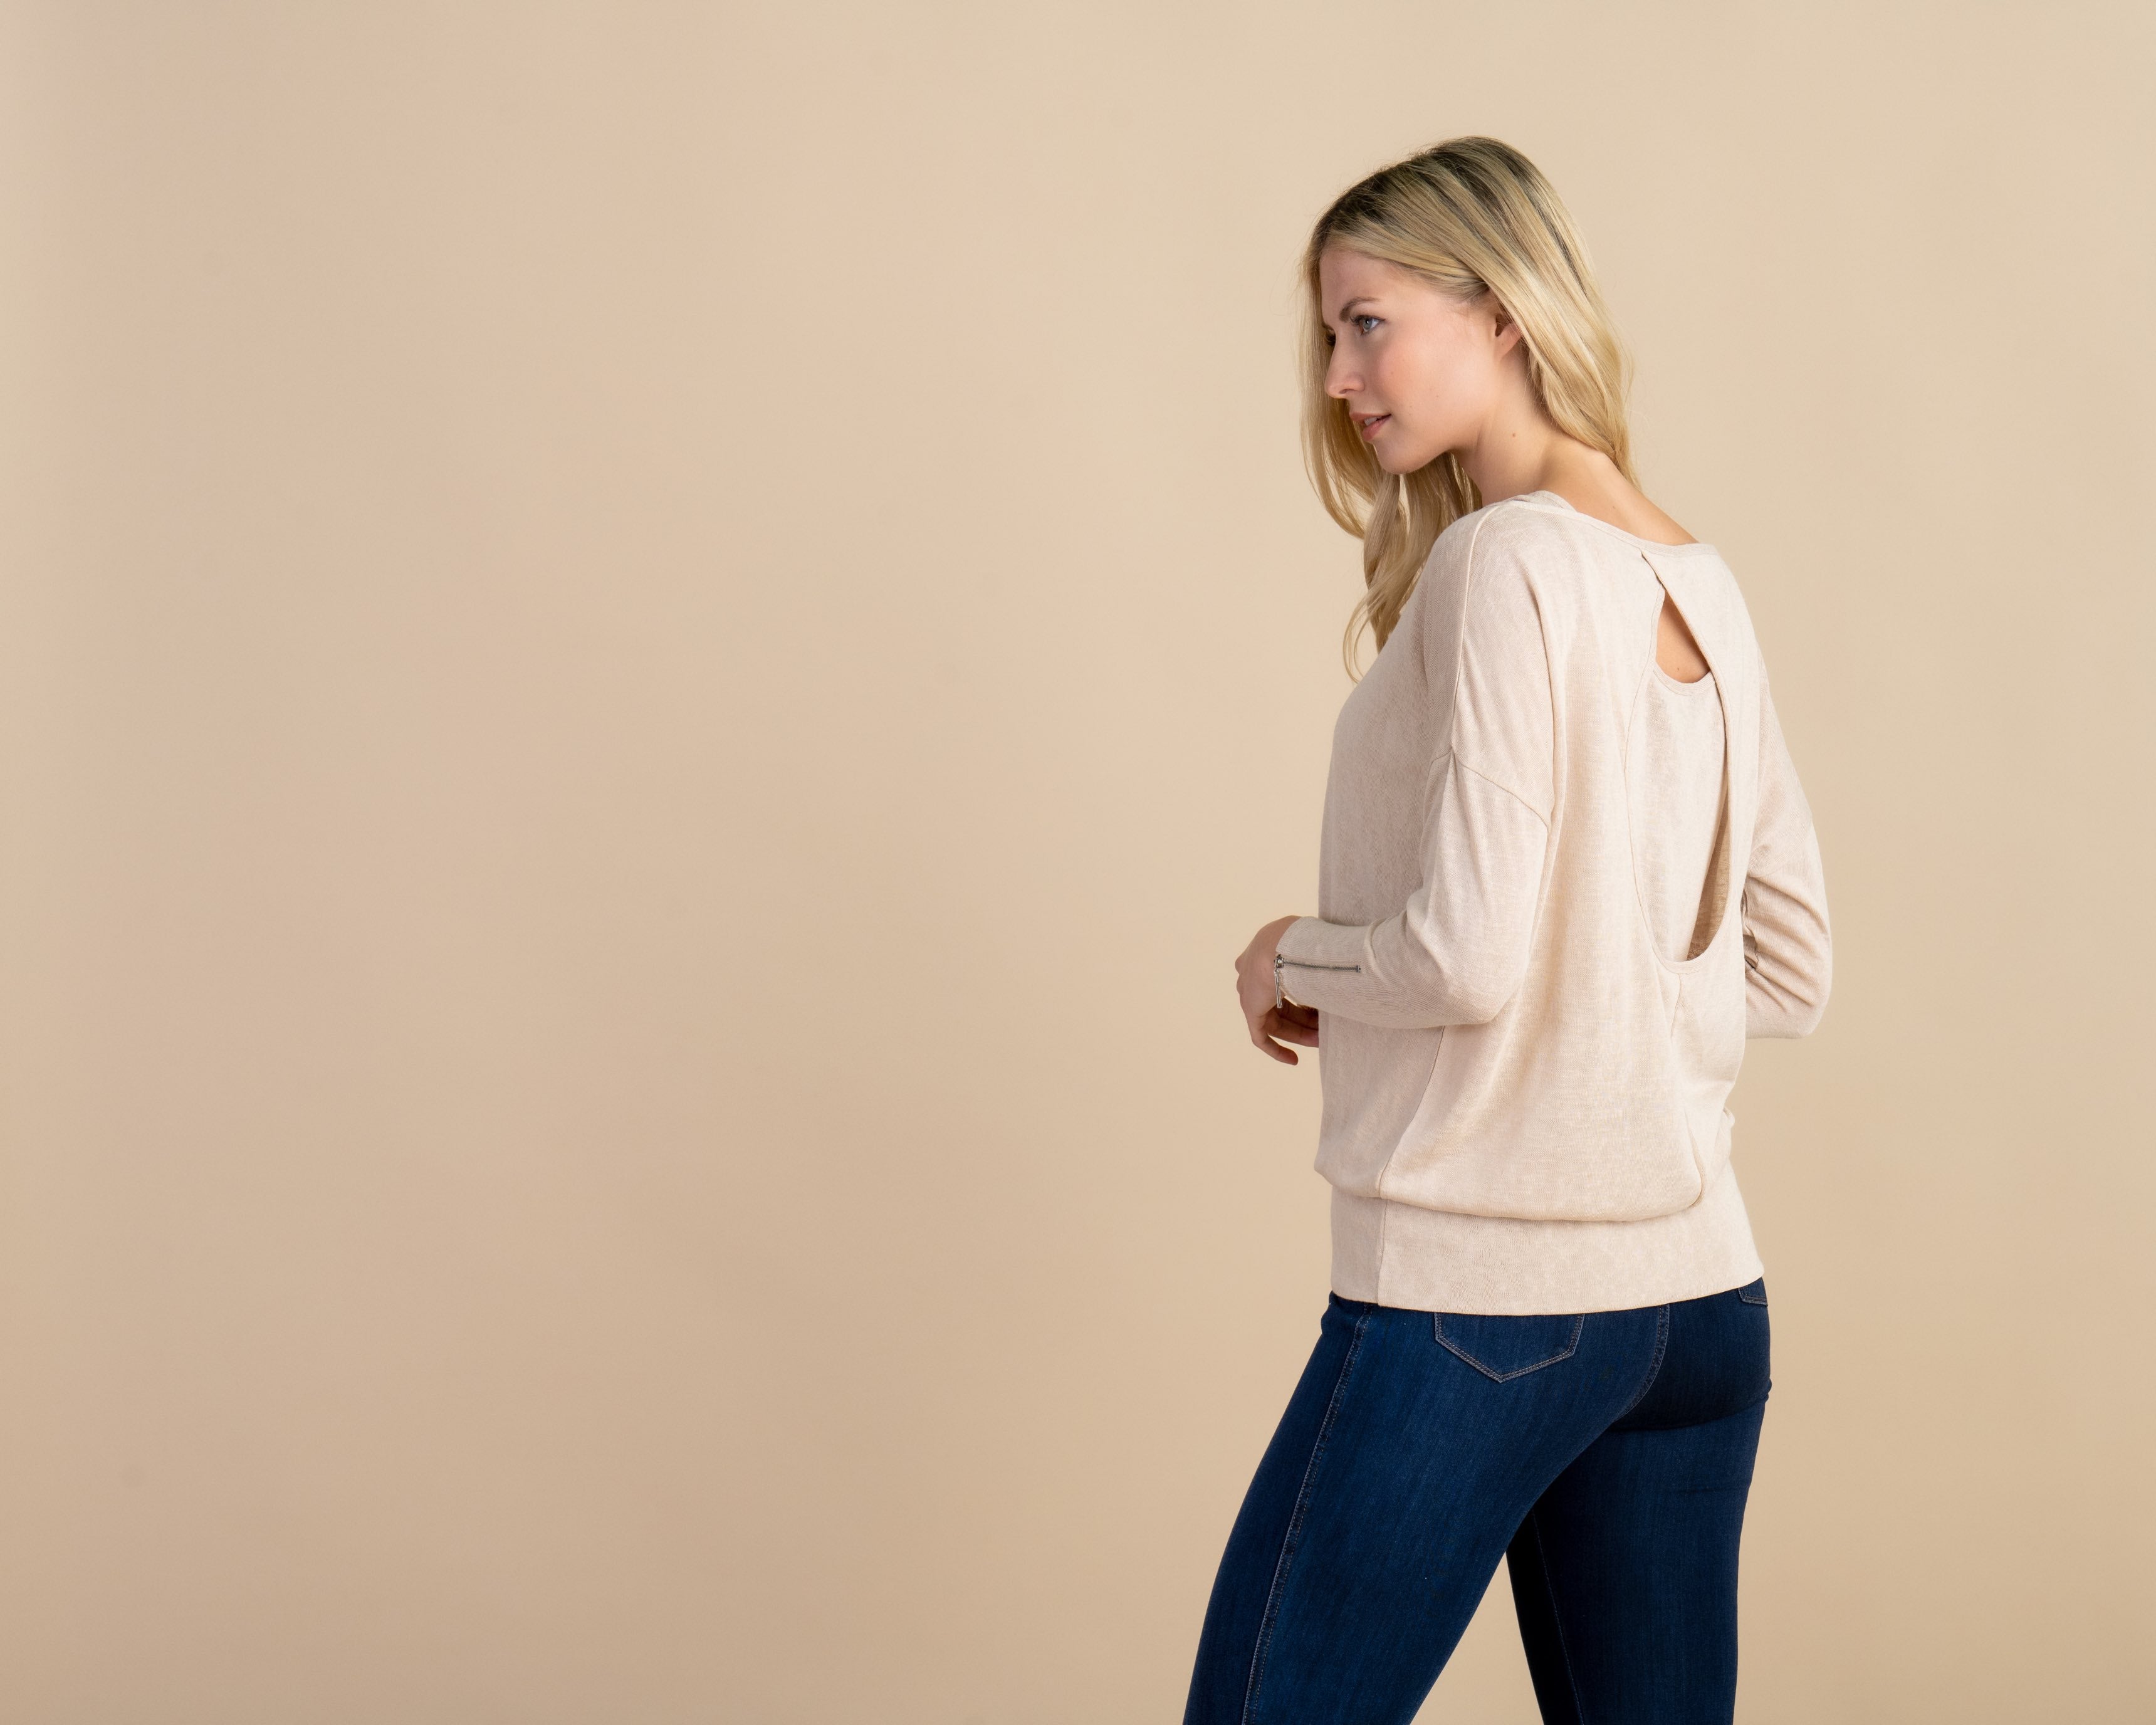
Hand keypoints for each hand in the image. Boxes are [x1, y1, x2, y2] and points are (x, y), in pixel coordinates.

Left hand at [1237, 916, 1319, 1064]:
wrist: (1284, 945)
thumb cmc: (1304, 940)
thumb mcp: (1313, 944)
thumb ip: (1319, 958)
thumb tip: (1344, 965)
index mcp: (1265, 952)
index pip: (1284, 981)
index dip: (1303, 997)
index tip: (1320, 1009)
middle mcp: (1253, 972)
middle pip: (1281, 1004)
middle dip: (1305, 1020)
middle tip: (1326, 1030)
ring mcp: (1249, 991)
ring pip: (1275, 1020)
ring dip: (1298, 1033)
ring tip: (1320, 1042)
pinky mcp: (1249, 1009)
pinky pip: (1260, 1035)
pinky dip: (1275, 1049)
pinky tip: (1293, 1060)